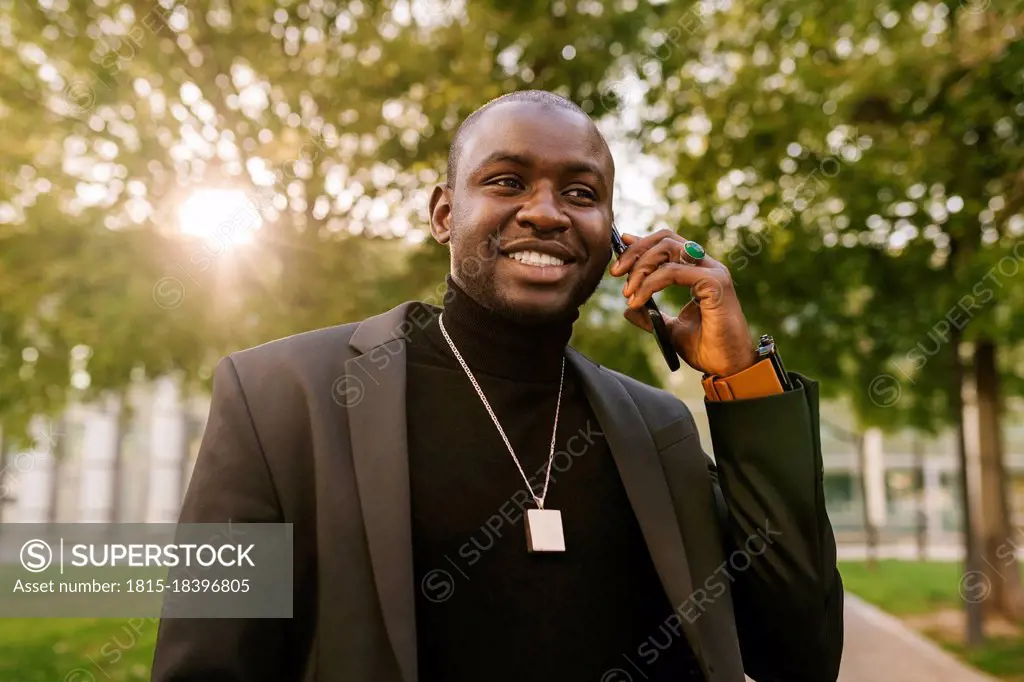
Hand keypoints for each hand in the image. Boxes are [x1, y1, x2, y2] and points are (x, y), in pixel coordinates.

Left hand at [608, 228, 756, 376]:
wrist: (726, 368)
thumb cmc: (706, 348)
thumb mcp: (670, 328)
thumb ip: (651, 315)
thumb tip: (628, 310)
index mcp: (699, 272)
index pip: (668, 244)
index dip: (642, 243)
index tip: (619, 248)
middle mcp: (707, 266)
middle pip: (665, 239)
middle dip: (636, 252)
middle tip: (616, 273)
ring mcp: (713, 271)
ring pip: (667, 249)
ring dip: (640, 267)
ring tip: (628, 293)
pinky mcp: (714, 283)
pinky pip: (672, 272)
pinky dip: (650, 284)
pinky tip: (638, 301)